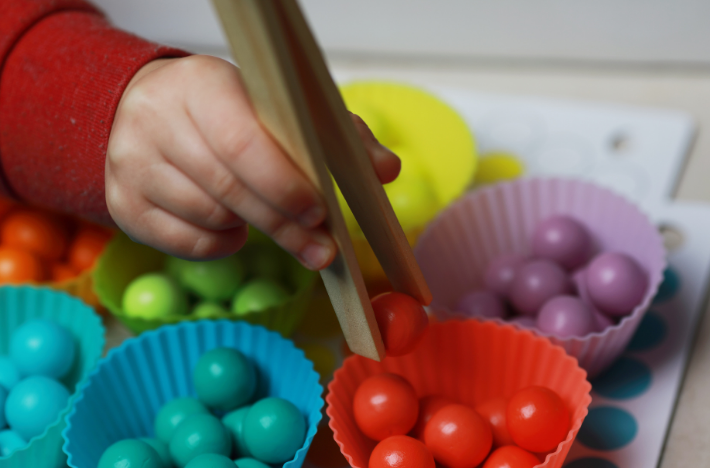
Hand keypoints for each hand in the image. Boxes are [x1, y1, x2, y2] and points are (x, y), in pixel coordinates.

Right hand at [106, 55, 399, 269]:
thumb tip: (387, 170)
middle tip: (321, 249)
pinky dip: (221, 244)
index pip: (243, 141)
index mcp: (203, 84)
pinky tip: (233, 225)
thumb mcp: (282, 107)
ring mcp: (131, 165)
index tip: (320, 211)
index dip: (284, 183)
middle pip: (228, 188)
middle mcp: (156, 120)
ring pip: (209, 217)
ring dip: (251, 227)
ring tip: (266, 214)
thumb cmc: (229, 111)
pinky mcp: (123, 204)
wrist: (145, 110)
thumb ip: (340, 135)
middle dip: (283, 224)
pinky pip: (185, 244)